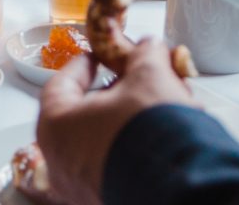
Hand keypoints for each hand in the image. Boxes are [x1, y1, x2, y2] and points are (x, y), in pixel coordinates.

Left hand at [36, 35, 196, 204]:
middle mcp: (61, 162)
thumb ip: (144, 55)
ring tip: (157, 106)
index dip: (82, 65)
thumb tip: (149, 48)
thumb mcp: (149, 76)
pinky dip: (134, 147)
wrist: (181, 184)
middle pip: (83, 115)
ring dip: (128, 120)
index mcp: (56, 126)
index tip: (96, 56)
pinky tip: (162, 136)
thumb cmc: (150, 130)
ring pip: (101, 142)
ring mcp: (81, 187)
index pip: (60, 85)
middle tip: (134, 80)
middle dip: (114, 94)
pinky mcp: (106, 199)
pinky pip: (116, 165)